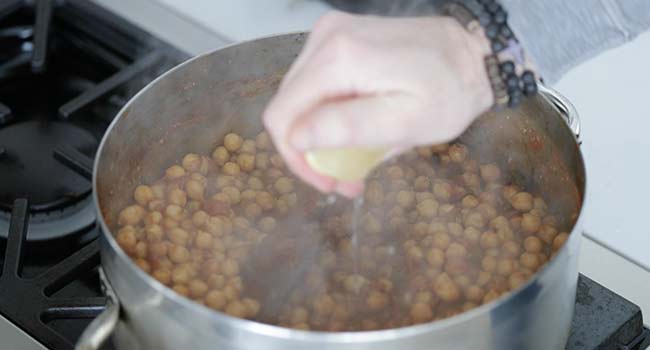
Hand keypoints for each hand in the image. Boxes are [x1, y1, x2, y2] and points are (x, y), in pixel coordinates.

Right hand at [263, 12, 492, 196]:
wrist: (474, 53)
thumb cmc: (450, 93)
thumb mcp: (407, 122)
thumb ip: (349, 128)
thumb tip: (296, 138)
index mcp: (338, 58)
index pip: (282, 115)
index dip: (294, 157)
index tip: (327, 182)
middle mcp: (325, 38)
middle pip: (288, 106)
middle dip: (309, 150)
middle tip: (344, 179)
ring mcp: (330, 33)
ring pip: (299, 98)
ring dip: (318, 135)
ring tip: (352, 162)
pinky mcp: (338, 37)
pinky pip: (317, 84)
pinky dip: (328, 114)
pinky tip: (354, 131)